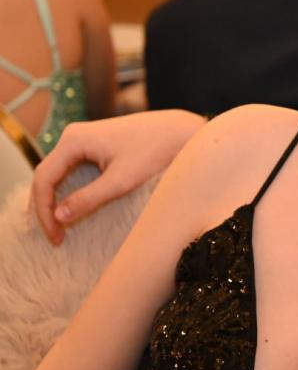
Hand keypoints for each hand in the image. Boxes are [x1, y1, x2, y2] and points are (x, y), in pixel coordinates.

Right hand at [29, 110, 204, 244]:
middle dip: (46, 209)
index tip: (55, 237)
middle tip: (55, 238)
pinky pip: (72, 171)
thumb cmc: (156, 152)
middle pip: (46, 176)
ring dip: (55, 201)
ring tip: (60, 230)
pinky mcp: (94, 146)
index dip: (44, 211)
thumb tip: (59, 218)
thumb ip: (89, 199)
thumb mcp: (122, 181)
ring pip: (58, 174)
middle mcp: (73, 136)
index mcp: (74, 139)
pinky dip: (68, 192)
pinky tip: (73, 211)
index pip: (43, 178)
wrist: (182, 131)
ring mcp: (83, 139)